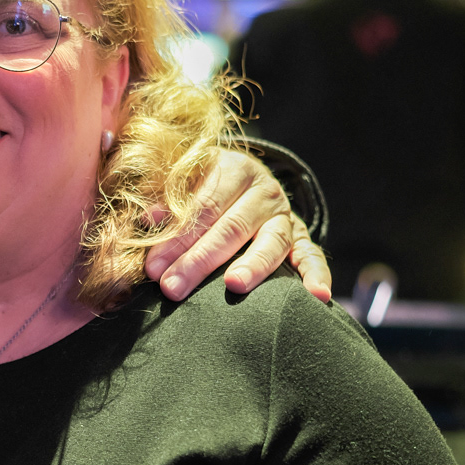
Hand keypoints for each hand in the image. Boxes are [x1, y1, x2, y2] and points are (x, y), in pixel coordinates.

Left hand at [144, 148, 331, 303]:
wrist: (240, 180)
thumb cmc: (198, 186)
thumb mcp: (179, 182)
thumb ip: (162, 198)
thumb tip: (147, 218)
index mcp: (232, 169)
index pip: (202, 207)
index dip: (176, 238)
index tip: (152, 268)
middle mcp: (263, 190)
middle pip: (231, 227)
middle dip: (199, 260)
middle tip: (173, 288)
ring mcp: (284, 215)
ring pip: (271, 241)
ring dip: (253, 266)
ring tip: (234, 286)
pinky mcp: (301, 237)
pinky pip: (312, 255)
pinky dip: (317, 274)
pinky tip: (318, 295)